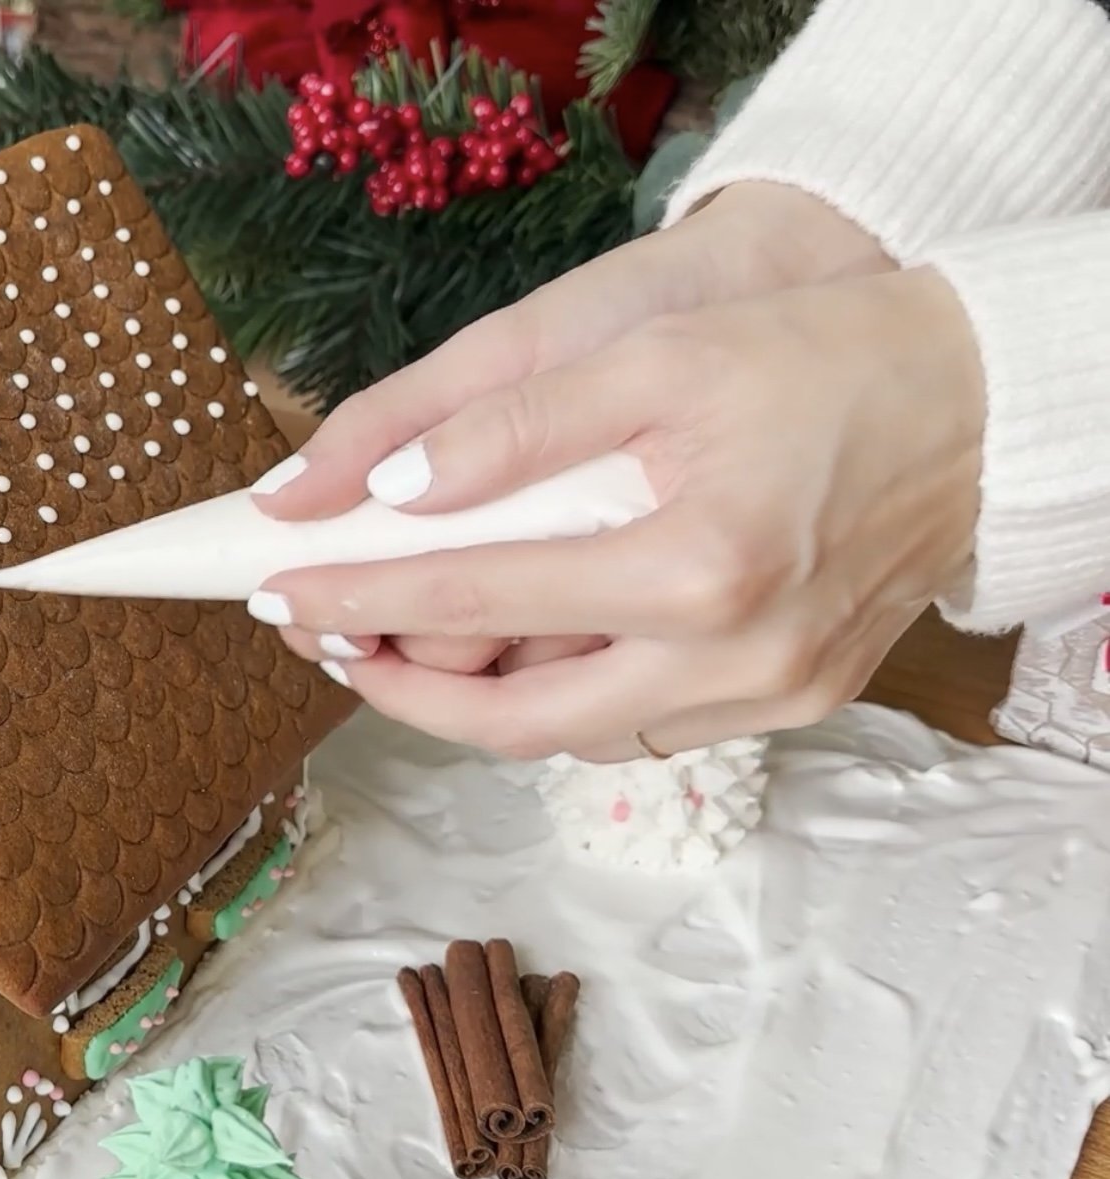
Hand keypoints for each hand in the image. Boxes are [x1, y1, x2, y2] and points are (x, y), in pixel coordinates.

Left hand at [251, 264, 986, 761]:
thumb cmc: (824, 359)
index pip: (474, 602)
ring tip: (397, 641)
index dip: (358, 596)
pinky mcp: (795, 703)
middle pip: (511, 720)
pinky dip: (560, 697)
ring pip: (574, 736)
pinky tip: (515, 649)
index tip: (276, 587)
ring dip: (474, 701)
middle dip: (398, 686)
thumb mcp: (657, 357)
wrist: (987, 403)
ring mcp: (770, 696)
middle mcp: (732, 658)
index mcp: (695, 568)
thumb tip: (389, 488)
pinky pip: (640, 724)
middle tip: (321, 635)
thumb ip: (516, 426)